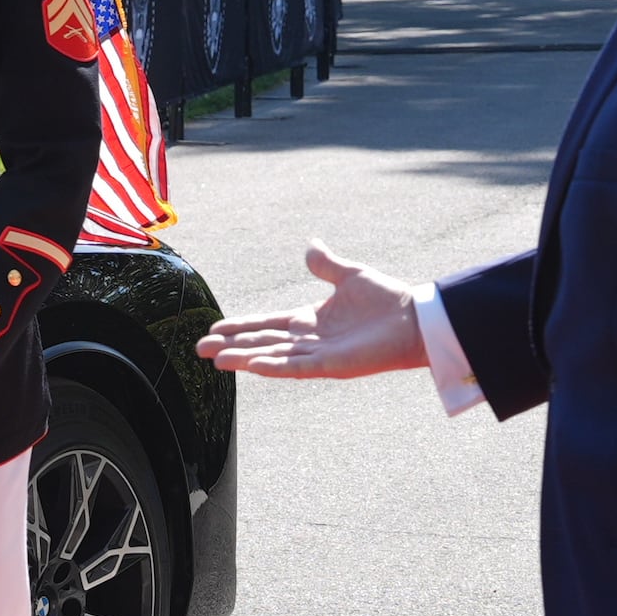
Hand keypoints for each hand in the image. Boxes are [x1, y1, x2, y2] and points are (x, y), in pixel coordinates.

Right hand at [194, 241, 428, 378]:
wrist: (416, 319)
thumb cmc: (388, 300)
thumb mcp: (350, 275)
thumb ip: (327, 265)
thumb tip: (310, 247)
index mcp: (311, 320)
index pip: (268, 324)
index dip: (242, 326)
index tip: (216, 328)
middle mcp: (310, 340)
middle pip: (263, 343)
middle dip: (232, 345)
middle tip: (200, 348)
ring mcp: (319, 355)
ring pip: (272, 357)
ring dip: (244, 358)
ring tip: (215, 359)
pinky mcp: (332, 366)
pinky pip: (296, 368)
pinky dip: (273, 367)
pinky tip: (252, 366)